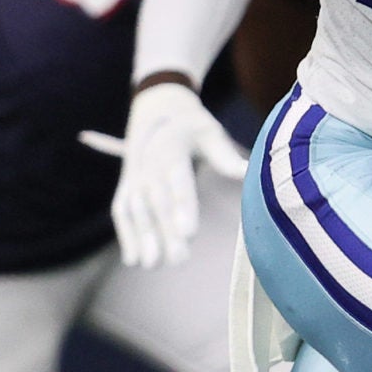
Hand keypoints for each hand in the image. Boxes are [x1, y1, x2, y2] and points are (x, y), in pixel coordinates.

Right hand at [78, 79, 247, 268]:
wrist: (157, 107)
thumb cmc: (191, 123)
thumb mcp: (210, 130)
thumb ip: (225, 155)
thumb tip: (249, 174)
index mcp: (171, 146)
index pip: (177, 180)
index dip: (183, 207)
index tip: (189, 233)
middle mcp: (147, 162)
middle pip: (156, 201)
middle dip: (165, 231)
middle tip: (179, 258)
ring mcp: (134, 175)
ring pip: (136, 209)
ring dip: (143, 237)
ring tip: (154, 265)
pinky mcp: (126, 185)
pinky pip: (122, 211)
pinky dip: (126, 235)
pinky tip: (134, 261)